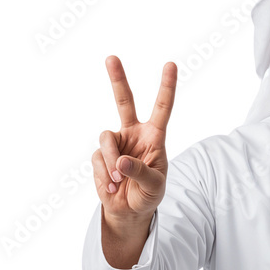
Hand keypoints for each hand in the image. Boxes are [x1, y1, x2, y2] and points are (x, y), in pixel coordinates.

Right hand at [92, 55, 176, 221]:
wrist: (129, 211)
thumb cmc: (149, 194)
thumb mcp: (154, 186)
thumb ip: (140, 172)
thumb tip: (121, 161)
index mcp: (154, 136)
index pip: (162, 108)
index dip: (167, 87)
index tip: (171, 64)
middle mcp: (134, 134)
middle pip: (124, 101)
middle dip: (117, 79)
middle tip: (111, 58)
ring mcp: (115, 143)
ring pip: (106, 139)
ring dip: (111, 161)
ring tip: (118, 180)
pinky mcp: (100, 155)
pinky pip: (98, 159)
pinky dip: (104, 175)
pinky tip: (111, 187)